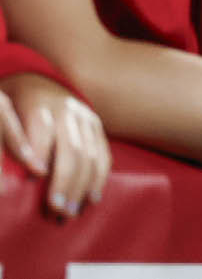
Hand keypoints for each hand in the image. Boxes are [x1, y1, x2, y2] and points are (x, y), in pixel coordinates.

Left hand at [1, 74, 110, 215]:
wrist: (36, 77)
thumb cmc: (11, 102)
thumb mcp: (0, 110)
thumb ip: (4, 135)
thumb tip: (2, 178)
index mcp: (37, 101)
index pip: (41, 131)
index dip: (38, 155)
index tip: (33, 180)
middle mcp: (65, 108)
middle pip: (70, 147)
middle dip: (64, 181)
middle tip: (56, 211)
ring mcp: (84, 116)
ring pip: (89, 153)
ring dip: (82, 186)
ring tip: (71, 212)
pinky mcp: (95, 124)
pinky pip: (103, 152)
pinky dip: (99, 177)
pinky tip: (91, 198)